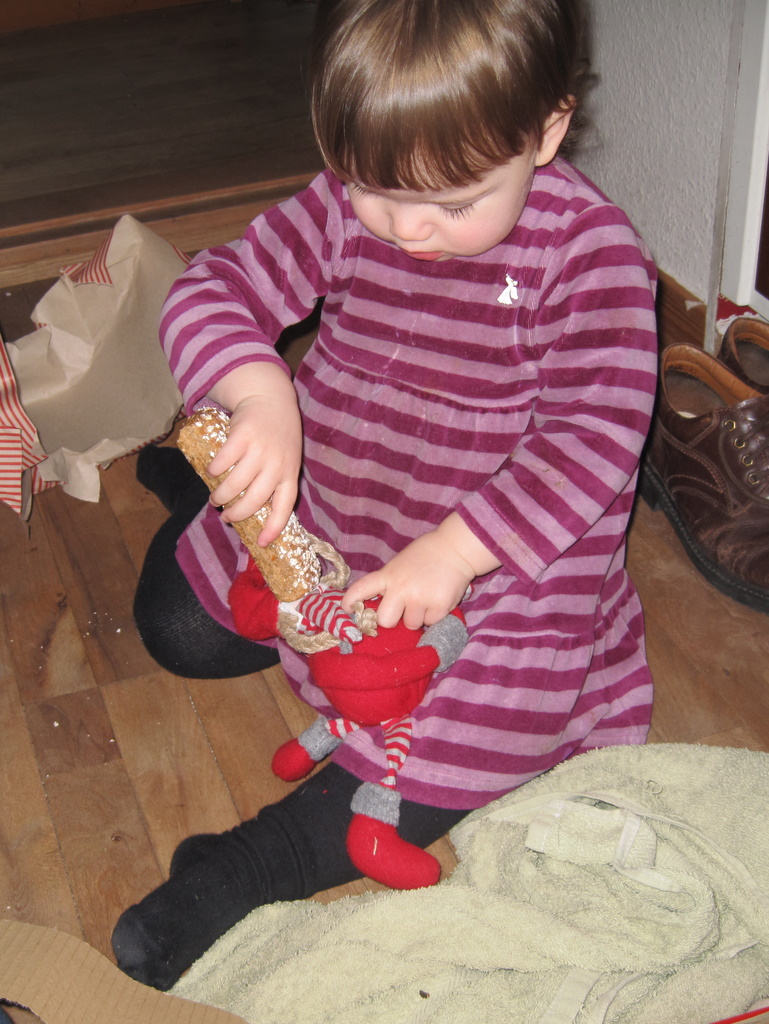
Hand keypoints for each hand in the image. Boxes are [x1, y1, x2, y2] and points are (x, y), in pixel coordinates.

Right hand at [205, 363, 302, 544]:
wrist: (271, 398)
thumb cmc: (277, 435)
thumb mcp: (285, 457)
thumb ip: (274, 479)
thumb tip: (251, 509)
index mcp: (289, 472)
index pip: (284, 506)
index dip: (274, 526)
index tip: (263, 543)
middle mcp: (276, 463)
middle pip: (254, 500)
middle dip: (237, 513)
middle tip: (226, 516)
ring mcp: (260, 450)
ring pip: (235, 484)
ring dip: (221, 496)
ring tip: (215, 498)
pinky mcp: (242, 436)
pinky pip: (223, 462)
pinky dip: (214, 471)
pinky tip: (211, 472)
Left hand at [341, 515, 499, 629]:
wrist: (456, 549)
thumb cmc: (426, 555)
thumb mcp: (400, 564)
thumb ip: (390, 582)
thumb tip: (383, 605)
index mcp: (388, 575)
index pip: (362, 588)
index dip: (351, 601)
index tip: (346, 609)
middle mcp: (400, 589)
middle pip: (385, 620)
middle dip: (393, 619)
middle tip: (404, 608)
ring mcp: (419, 598)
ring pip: (411, 624)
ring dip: (418, 616)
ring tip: (428, 597)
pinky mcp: (438, 607)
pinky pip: (431, 623)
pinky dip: (435, 615)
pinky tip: (439, 598)